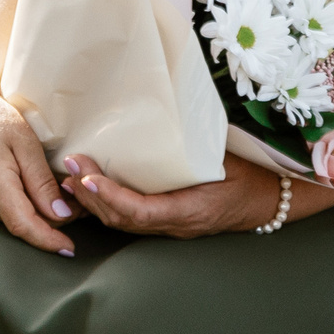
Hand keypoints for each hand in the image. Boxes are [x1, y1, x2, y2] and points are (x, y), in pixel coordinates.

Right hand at [0, 78, 73, 252]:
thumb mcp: (24, 141)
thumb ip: (41, 181)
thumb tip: (60, 216)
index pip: (23, 225)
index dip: (48, 241)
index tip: (70, 248)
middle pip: (22, 224)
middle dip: (52, 222)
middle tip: (80, 204)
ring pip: (14, 218)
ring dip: (39, 213)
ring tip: (62, 193)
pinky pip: (3, 210)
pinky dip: (24, 205)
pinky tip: (36, 190)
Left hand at [57, 154, 280, 238]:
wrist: (265, 202)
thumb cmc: (246, 175)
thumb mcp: (222, 156)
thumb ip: (192, 141)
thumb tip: (166, 106)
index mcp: (190, 210)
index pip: (141, 213)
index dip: (111, 197)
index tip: (87, 179)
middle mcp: (176, 224)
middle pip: (123, 220)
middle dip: (91, 196)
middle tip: (69, 164)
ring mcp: (170, 227)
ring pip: (122, 223)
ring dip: (92, 202)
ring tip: (68, 177)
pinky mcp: (165, 222)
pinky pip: (130, 219)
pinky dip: (105, 204)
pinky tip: (87, 188)